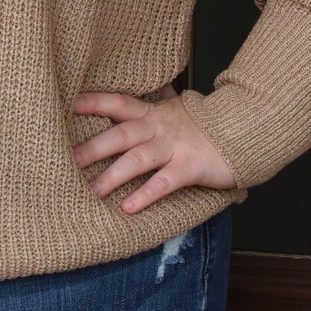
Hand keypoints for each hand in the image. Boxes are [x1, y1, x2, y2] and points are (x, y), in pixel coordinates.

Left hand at [71, 87, 237, 213]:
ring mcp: (173, 147)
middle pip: (120, 134)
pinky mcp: (189, 167)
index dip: (94, 103)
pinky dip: (145, 195)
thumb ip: (149, 113)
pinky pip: (163, 183)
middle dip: (93, 148)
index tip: (70, 106)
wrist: (243, 128)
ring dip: (113, 175)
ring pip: (137, 160)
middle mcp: (159, 128)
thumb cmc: (204, 125)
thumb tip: (121, 114)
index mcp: (152, 113)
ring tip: (92, 191)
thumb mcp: (173, 112)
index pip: (118, 103)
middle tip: (68, 160)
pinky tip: (127, 208)